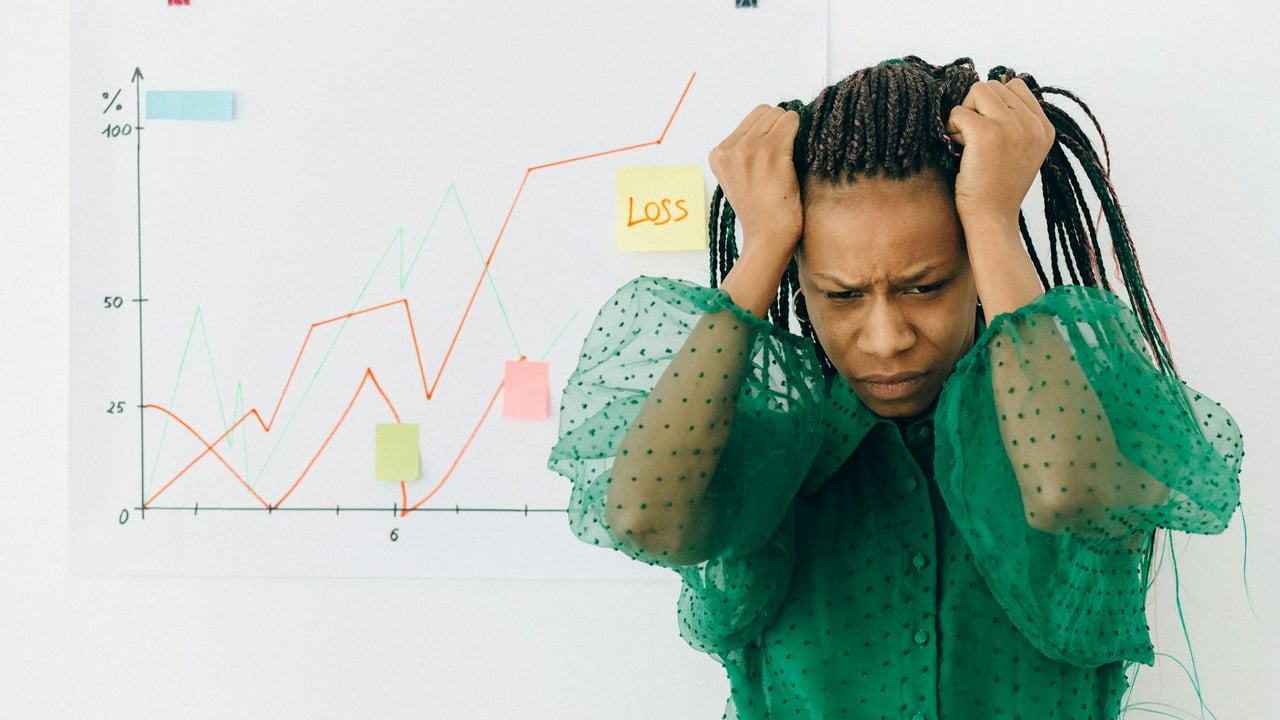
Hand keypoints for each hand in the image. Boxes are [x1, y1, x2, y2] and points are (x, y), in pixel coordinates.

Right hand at [707, 105, 802, 256]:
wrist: (767, 238)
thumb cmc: (761, 212)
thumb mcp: (738, 179)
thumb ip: (743, 152)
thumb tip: (772, 121)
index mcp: (718, 155)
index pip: (750, 119)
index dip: (768, 131)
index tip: (774, 152)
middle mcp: (729, 149)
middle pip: (765, 112)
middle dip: (779, 127)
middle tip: (785, 154)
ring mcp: (748, 149)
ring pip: (779, 114)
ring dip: (790, 131)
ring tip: (790, 158)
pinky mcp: (771, 152)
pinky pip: (791, 121)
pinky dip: (800, 131)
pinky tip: (798, 154)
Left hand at [946, 79, 1054, 230]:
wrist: (992, 219)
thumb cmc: (998, 187)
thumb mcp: (1021, 150)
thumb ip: (1017, 121)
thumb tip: (995, 85)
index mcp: (1045, 127)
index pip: (1015, 86)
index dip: (993, 104)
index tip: (990, 131)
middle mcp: (1033, 124)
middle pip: (993, 86)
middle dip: (977, 108)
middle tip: (976, 141)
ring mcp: (1012, 127)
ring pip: (977, 91)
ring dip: (965, 114)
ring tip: (968, 143)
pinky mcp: (987, 133)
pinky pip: (958, 112)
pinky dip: (952, 129)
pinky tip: (960, 150)